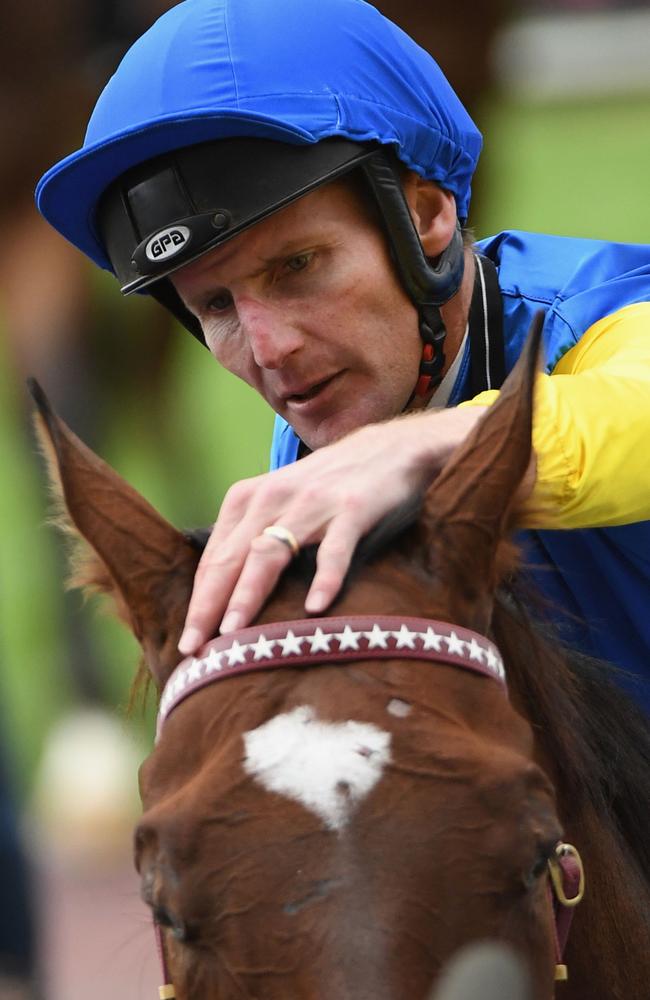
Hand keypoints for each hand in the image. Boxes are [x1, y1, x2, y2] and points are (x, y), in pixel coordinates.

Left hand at [178, 406, 487, 653]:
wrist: (389, 447)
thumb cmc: (328, 484)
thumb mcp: (280, 503)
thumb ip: (252, 537)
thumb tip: (221, 596)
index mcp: (247, 499)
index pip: (213, 559)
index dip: (198, 602)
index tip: (187, 643)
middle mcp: (272, 498)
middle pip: (231, 560)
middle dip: (208, 607)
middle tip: (193, 648)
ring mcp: (311, 503)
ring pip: (269, 554)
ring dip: (248, 594)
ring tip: (234, 633)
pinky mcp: (351, 509)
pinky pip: (334, 550)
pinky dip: (324, 578)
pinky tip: (315, 608)